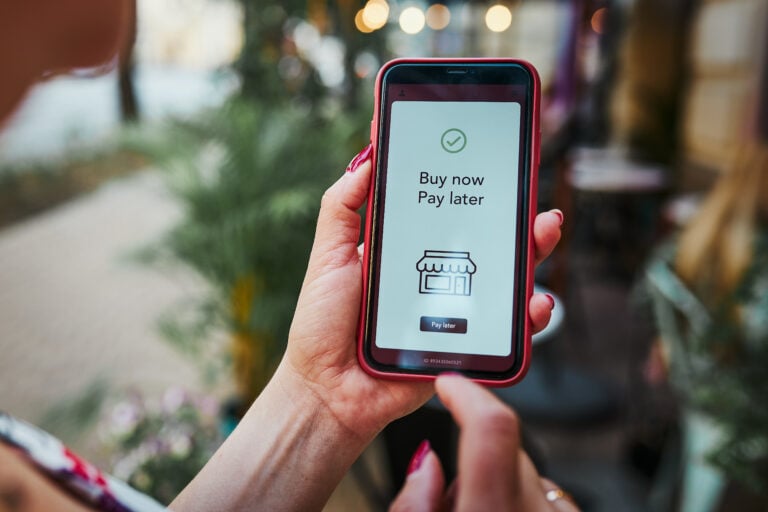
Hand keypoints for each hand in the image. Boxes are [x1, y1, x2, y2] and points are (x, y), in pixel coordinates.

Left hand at [276, 146, 562, 442]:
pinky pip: (503, 328)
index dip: (470, 188)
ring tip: (543, 233)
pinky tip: (534, 300)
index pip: (446, 213)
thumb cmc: (322, 323)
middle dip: (515, 217)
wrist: (327, 390)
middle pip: (485, 241)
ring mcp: (452, 310)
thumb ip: (342, 207)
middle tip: (529, 197)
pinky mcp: (463, 344)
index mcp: (406, 250)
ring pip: (502, 278)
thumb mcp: (327, 255)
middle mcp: (435, 276)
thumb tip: (367, 155)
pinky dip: (527, 314)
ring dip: (532, 254)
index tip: (492, 158)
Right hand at [390, 374, 579, 511]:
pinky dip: (521, 500)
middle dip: (474, 453)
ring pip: (524, 471)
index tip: (449, 383)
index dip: (468, 394)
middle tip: (449, 496)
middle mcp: (537, 509)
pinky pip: (542, 494)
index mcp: (493, 511)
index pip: (491, 425)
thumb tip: (427, 464)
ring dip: (499, 482)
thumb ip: (414, 502)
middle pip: (504, 447)